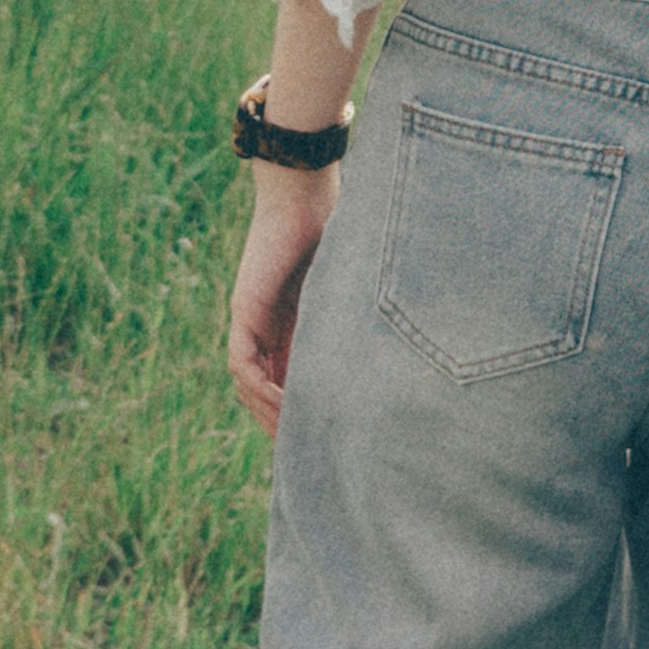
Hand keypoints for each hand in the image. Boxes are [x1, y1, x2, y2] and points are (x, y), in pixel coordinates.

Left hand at [226, 167, 338, 435]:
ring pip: (248, 383)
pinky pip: (242, 364)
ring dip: (268, 413)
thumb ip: (356, 316)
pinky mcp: (244, 310)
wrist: (305, 192)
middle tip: (305, 456)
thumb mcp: (349, 288)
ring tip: (293, 441)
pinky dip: (260, 389)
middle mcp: (265, 326)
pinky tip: (284, 407)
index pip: (286, 379)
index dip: (299, 410)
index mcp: (290, 323)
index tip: (322, 439)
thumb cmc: (334, 228)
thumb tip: (405, 343)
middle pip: (263, 389)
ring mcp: (251, 319)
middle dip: (280, 423)